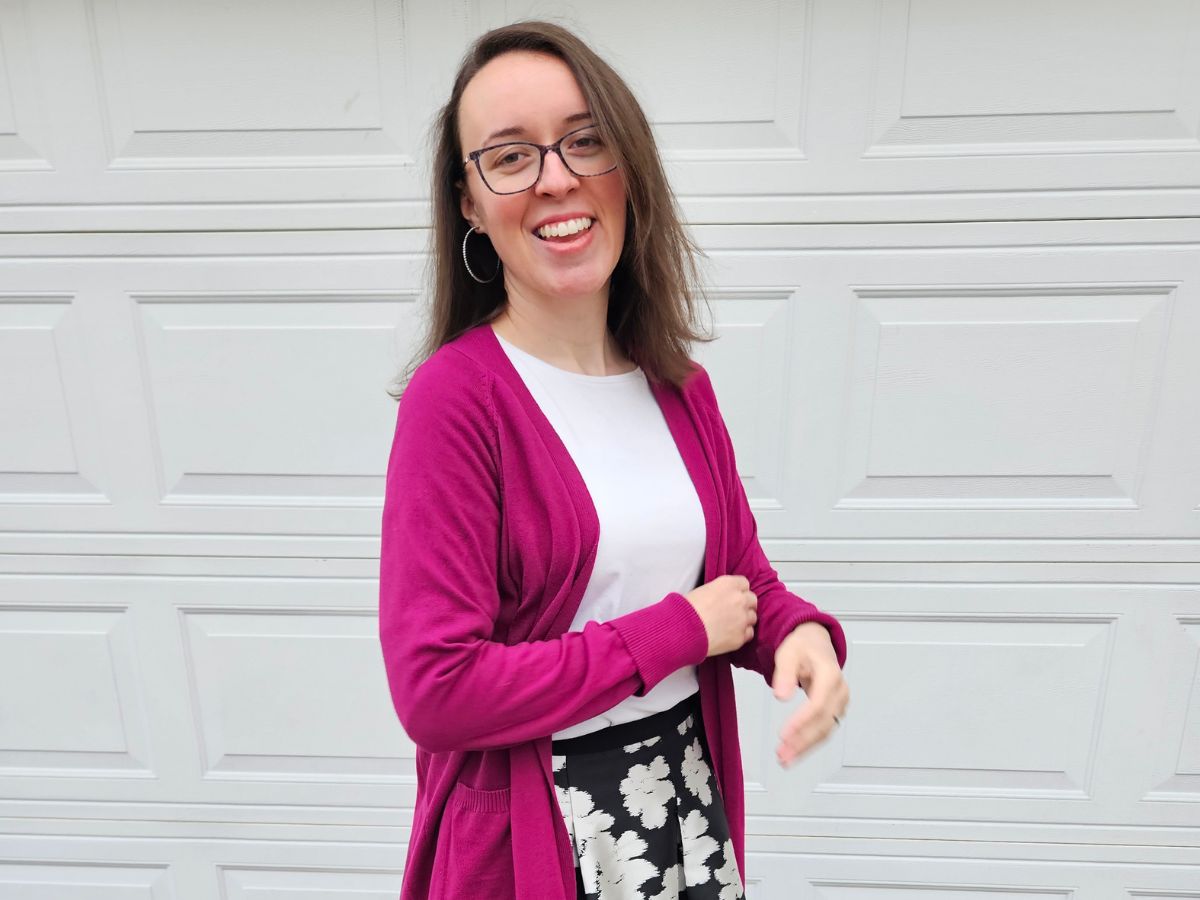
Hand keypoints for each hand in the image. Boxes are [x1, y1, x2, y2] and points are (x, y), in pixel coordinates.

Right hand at [684, 575, 757, 656]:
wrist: (684, 630)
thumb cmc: (686, 609)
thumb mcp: (702, 591)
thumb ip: (718, 592)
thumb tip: (720, 598)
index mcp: (728, 584)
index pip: (744, 583)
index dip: (739, 590)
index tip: (734, 595)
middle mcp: (739, 599)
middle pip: (752, 599)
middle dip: (745, 604)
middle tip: (735, 610)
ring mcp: (742, 618)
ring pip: (753, 617)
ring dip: (745, 619)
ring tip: (732, 624)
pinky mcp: (741, 636)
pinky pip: (749, 633)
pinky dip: (742, 634)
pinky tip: (732, 634)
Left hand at [771, 621, 848, 767]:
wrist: (816, 642)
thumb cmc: (803, 646)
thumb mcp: (788, 653)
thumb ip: (784, 673)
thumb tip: (781, 696)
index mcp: (830, 674)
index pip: (819, 703)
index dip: (802, 721)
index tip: (785, 734)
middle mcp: (839, 691)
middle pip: (824, 722)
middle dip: (803, 741)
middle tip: (783, 754)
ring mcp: (839, 702)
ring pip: (825, 730)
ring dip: (806, 747)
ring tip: (785, 759)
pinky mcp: (834, 710)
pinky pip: (824, 730)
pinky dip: (809, 743)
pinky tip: (795, 752)